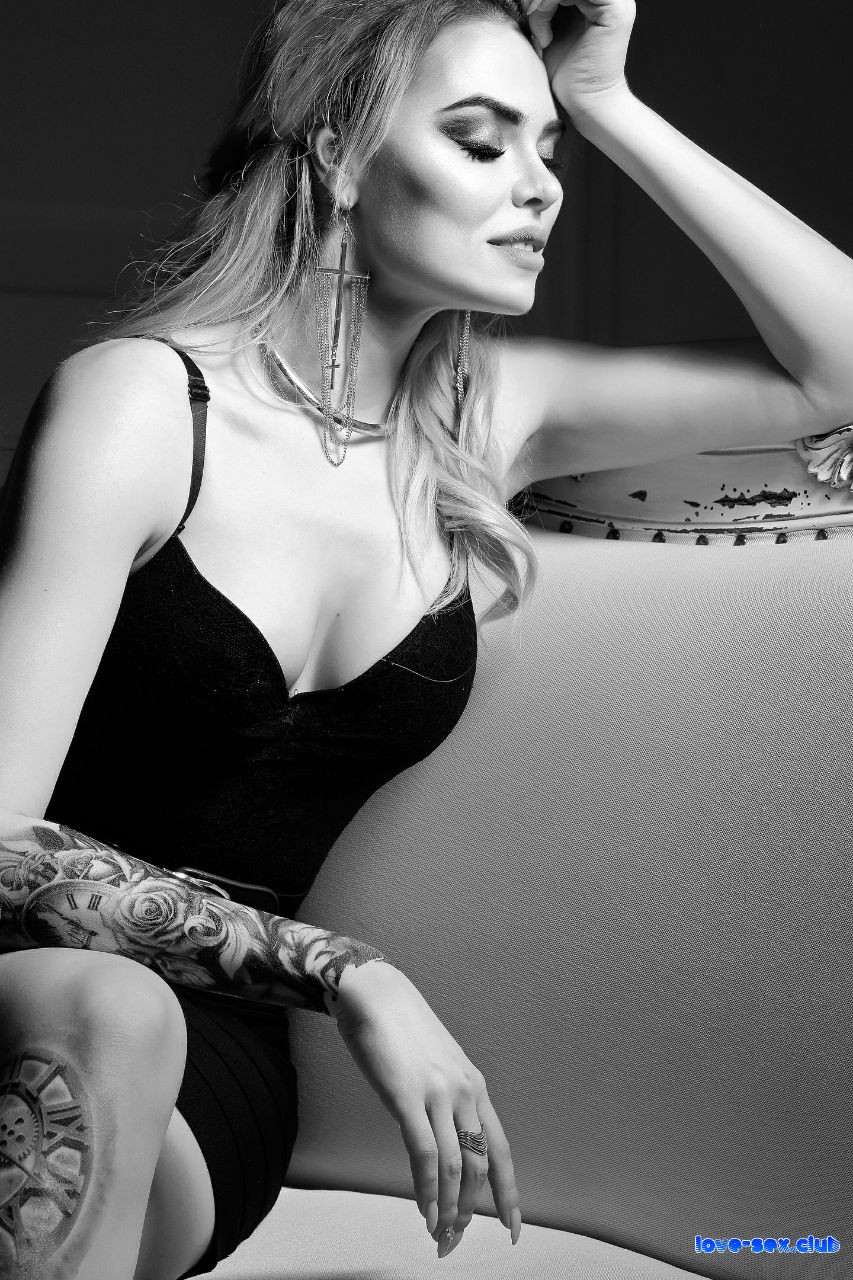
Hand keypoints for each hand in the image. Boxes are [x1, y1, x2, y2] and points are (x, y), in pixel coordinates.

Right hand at [333, 963, 521, 1257]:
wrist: (375, 993)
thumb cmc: (402, 1030)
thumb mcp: (437, 1066)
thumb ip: (446, 1101)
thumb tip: (445, 1141)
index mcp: (474, 1086)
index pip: (501, 1151)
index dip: (509, 1193)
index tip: (512, 1228)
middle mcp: (464, 1092)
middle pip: (479, 1167)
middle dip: (470, 1212)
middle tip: (455, 1242)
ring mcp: (437, 1093)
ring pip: (455, 1167)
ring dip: (449, 1209)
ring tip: (440, 1237)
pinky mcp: (406, 1095)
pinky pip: (424, 1153)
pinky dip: (427, 1189)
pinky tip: (425, 1212)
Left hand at [521, 0, 635, 118]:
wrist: (583, 104)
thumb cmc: (565, 74)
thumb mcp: (548, 26)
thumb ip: (546, 3)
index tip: (526, 10)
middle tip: (528, 14)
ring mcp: (616, 0)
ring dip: (544, 0)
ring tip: (537, 27)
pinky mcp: (615, 10)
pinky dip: (551, 3)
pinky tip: (546, 34)